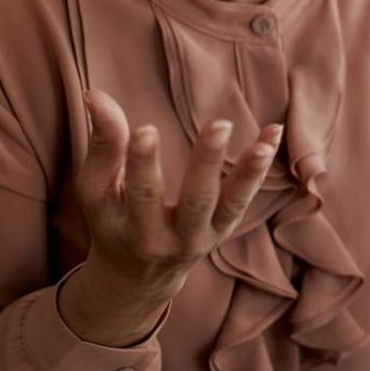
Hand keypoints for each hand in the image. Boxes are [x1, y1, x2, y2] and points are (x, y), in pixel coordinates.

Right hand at [58, 89, 281, 346]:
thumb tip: (96, 95)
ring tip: (263, 145)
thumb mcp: (97, 191)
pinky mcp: (225, 227)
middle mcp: (174, 240)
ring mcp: (205, 236)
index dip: (143, 163)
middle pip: (195, 202)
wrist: (138, 275)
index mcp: (135, 231)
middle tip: (219, 126)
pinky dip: (260, 168)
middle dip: (207, 164)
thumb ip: (102, 145)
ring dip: (249, 173)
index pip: (141, 196)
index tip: (145, 130)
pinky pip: (246, 197)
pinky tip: (272, 135)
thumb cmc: (112, 221)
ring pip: (231, 204)